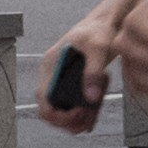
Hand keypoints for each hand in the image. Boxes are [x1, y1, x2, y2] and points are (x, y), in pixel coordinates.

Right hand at [36, 0, 122, 134]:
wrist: (105, 25)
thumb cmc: (97, 30)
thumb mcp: (98, 47)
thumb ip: (93, 72)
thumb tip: (90, 97)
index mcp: (50, 66)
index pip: (43, 99)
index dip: (57, 113)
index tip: (77, 113)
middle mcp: (52, 76)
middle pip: (50, 111)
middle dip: (68, 120)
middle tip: (86, 118)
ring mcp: (62, 82)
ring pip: (61, 113)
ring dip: (75, 121)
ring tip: (91, 117)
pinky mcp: (73, 86)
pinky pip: (72, 109)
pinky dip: (82, 116)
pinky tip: (92, 115)